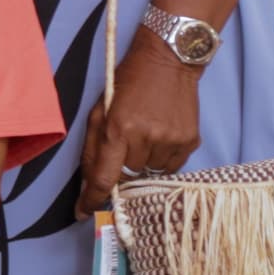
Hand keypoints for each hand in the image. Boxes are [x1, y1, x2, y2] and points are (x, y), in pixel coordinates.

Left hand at [76, 37, 205, 211]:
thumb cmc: (127, 84)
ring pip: (150, 174)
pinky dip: (160, 160)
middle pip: (128, 176)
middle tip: (123, 148)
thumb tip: (89, 185)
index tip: (83, 212)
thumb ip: (93, 148)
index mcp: (119, 129)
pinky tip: (159, 137)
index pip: (104, 178)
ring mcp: (172, 141)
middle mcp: (147, 138)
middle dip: (120, 169)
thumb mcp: (100, 111)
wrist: (168, 62)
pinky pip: (171, 166)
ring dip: (142, 164)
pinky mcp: (190, 141)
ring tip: (143, 137)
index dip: (92, 199)